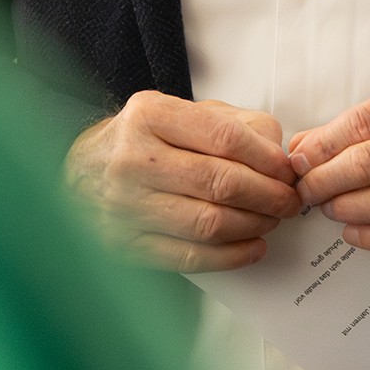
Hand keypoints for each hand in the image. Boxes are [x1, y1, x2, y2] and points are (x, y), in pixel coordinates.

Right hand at [64, 92, 300, 272]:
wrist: (80, 170)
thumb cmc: (143, 140)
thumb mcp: (181, 112)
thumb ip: (233, 124)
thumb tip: (279, 155)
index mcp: (149, 115)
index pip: (223, 136)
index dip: (266, 158)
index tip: (288, 170)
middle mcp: (132, 159)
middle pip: (219, 183)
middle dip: (268, 195)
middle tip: (289, 201)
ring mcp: (125, 205)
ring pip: (208, 223)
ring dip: (253, 226)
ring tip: (271, 220)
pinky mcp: (124, 244)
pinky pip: (189, 257)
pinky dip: (230, 256)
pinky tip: (252, 247)